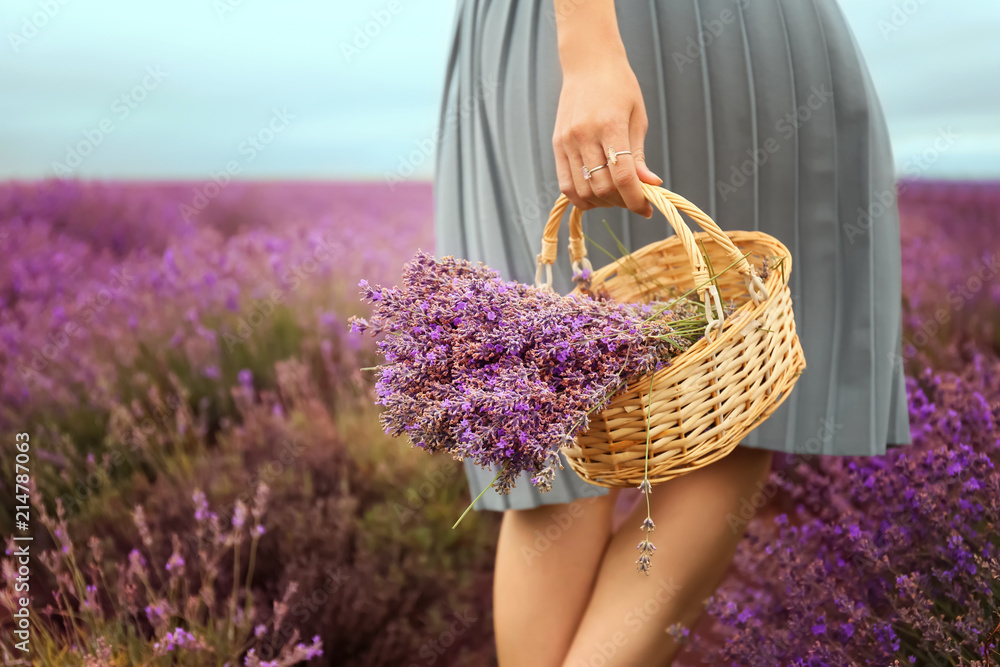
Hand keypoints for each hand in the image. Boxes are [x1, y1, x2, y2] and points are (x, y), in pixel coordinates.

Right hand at [552, 54, 662, 217]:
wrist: (588, 62)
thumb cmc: (619, 86)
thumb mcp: (637, 117)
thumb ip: (638, 155)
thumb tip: (650, 185)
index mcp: (610, 125)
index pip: (623, 177)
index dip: (636, 200)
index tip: (647, 210)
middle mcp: (584, 135)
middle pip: (602, 188)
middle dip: (621, 202)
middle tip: (633, 200)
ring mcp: (567, 141)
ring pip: (582, 190)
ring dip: (601, 202)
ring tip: (614, 197)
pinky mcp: (557, 145)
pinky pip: (565, 183)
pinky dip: (580, 197)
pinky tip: (594, 196)